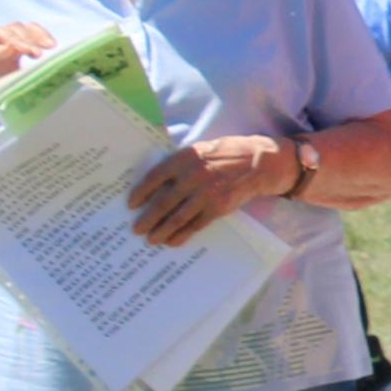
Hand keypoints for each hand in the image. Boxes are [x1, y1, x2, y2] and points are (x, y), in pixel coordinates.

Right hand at [0, 20, 58, 122]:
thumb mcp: (17, 84)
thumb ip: (32, 77)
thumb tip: (60, 80)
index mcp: (10, 50)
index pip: (26, 31)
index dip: (40, 33)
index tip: (53, 46)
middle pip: (14, 27)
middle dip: (32, 35)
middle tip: (45, 50)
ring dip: (18, 39)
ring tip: (31, 52)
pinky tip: (11, 52)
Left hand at [127, 137, 289, 247]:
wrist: (258, 163)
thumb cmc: (226, 154)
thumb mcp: (200, 149)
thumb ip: (180, 163)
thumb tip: (157, 181)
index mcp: (185, 158)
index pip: (155, 177)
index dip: (141, 192)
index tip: (131, 204)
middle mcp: (192, 176)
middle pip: (163, 202)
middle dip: (147, 218)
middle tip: (136, 229)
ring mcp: (205, 194)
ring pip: (177, 217)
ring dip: (161, 230)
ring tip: (151, 239)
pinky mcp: (218, 208)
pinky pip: (195, 225)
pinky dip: (182, 235)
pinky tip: (173, 241)